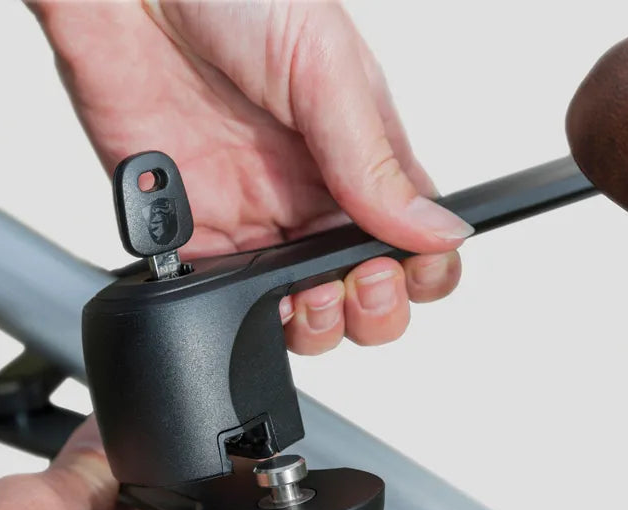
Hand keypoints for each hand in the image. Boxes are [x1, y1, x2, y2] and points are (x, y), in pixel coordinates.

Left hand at [33, 1, 470, 354]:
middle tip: (360, 285)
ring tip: (311, 297)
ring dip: (318, 323)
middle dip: (375, 307)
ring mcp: (250, 217)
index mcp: (357, 150)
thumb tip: (438, 231)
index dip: (422, 269)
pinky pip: (222, 297)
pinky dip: (238, 312)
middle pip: (361, 285)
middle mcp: (307, 192)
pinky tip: (248, 290)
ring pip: (299, 306)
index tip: (414, 274)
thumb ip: (375, 162)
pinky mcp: (189, 235)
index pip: (411, 233)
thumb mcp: (324, 68)